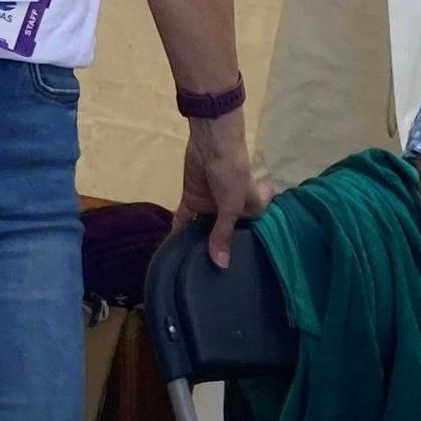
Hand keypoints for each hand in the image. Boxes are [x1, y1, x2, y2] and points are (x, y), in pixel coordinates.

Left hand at [174, 112, 270, 268]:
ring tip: (189, 269)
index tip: (232, 273)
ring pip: (202, 227)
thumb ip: (223, 235)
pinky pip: (184, 218)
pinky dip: (178, 230)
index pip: (246, 234)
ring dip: (195, 242)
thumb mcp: (231, 206)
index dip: (240, 251)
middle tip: (207, 277)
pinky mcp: (192, 198)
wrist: (212, 143)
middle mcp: (230, 210)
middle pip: (222, 233)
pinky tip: (172, 249)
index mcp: (249, 210)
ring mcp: (209, 204)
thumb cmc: (232, 173)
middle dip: (215, 250)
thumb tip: (222, 264)